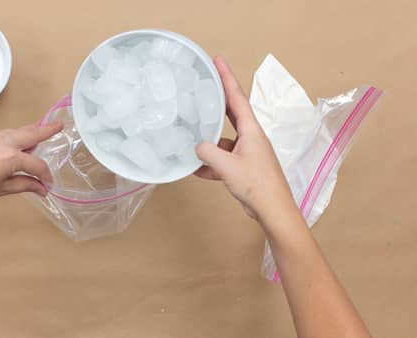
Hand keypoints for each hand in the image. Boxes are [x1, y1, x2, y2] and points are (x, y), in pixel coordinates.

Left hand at [0, 122, 63, 216]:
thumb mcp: (0, 190)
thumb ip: (23, 185)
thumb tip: (40, 188)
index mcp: (9, 158)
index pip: (36, 165)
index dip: (45, 175)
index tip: (47, 184)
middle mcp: (2, 142)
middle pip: (30, 134)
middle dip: (46, 130)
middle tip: (59, 126)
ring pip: (16, 132)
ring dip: (29, 133)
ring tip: (40, 134)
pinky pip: (3, 134)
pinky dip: (14, 138)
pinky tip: (14, 147)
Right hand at [195, 57, 295, 220]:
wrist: (273, 210)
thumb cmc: (257, 185)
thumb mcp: (226, 166)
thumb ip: (207, 152)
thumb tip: (197, 146)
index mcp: (251, 130)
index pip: (236, 97)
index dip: (226, 77)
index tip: (217, 60)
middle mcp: (250, 137)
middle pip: (230, 112)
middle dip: (216, 99)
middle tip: (203, 84)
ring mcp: (247, 152)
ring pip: (222, 140)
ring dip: (208, 142)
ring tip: (190, 139)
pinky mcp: (243, 167)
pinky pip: (222, 160)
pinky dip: (210, 164)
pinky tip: (196, 170)